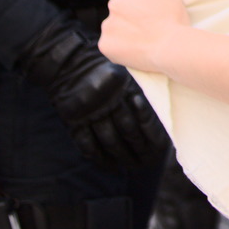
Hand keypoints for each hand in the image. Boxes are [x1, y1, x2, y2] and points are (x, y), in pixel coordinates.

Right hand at [18, 19, 169, 170]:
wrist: (67, 62)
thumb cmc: (102, 67)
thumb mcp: (125, 72)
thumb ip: (138, 90)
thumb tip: (157, 114)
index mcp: (125, 89)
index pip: (144, 117)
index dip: (152, 135)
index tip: (160, 148)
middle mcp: (110, 102)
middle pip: (128, 132)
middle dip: (140, 149)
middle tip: (147, 161)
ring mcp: (91, 112)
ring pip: (110, 140)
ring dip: (122, 156)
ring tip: (132, 166)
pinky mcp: (74, 119)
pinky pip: (87, 143)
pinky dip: (99, 157)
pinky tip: (109, 165)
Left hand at [100, 0, 190, 73]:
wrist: (170, 48)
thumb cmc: (175, 22)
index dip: (141, 3)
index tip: (148, 13)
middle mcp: (115, 3)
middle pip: (119, 9)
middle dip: (129, 17)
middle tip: (145, 29)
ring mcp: (108, 24)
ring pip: (113, 28)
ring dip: (123, 33)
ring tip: (140, 43)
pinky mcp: (104, 43)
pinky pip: (110, 45)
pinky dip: (119, 49)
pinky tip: (133, 52)